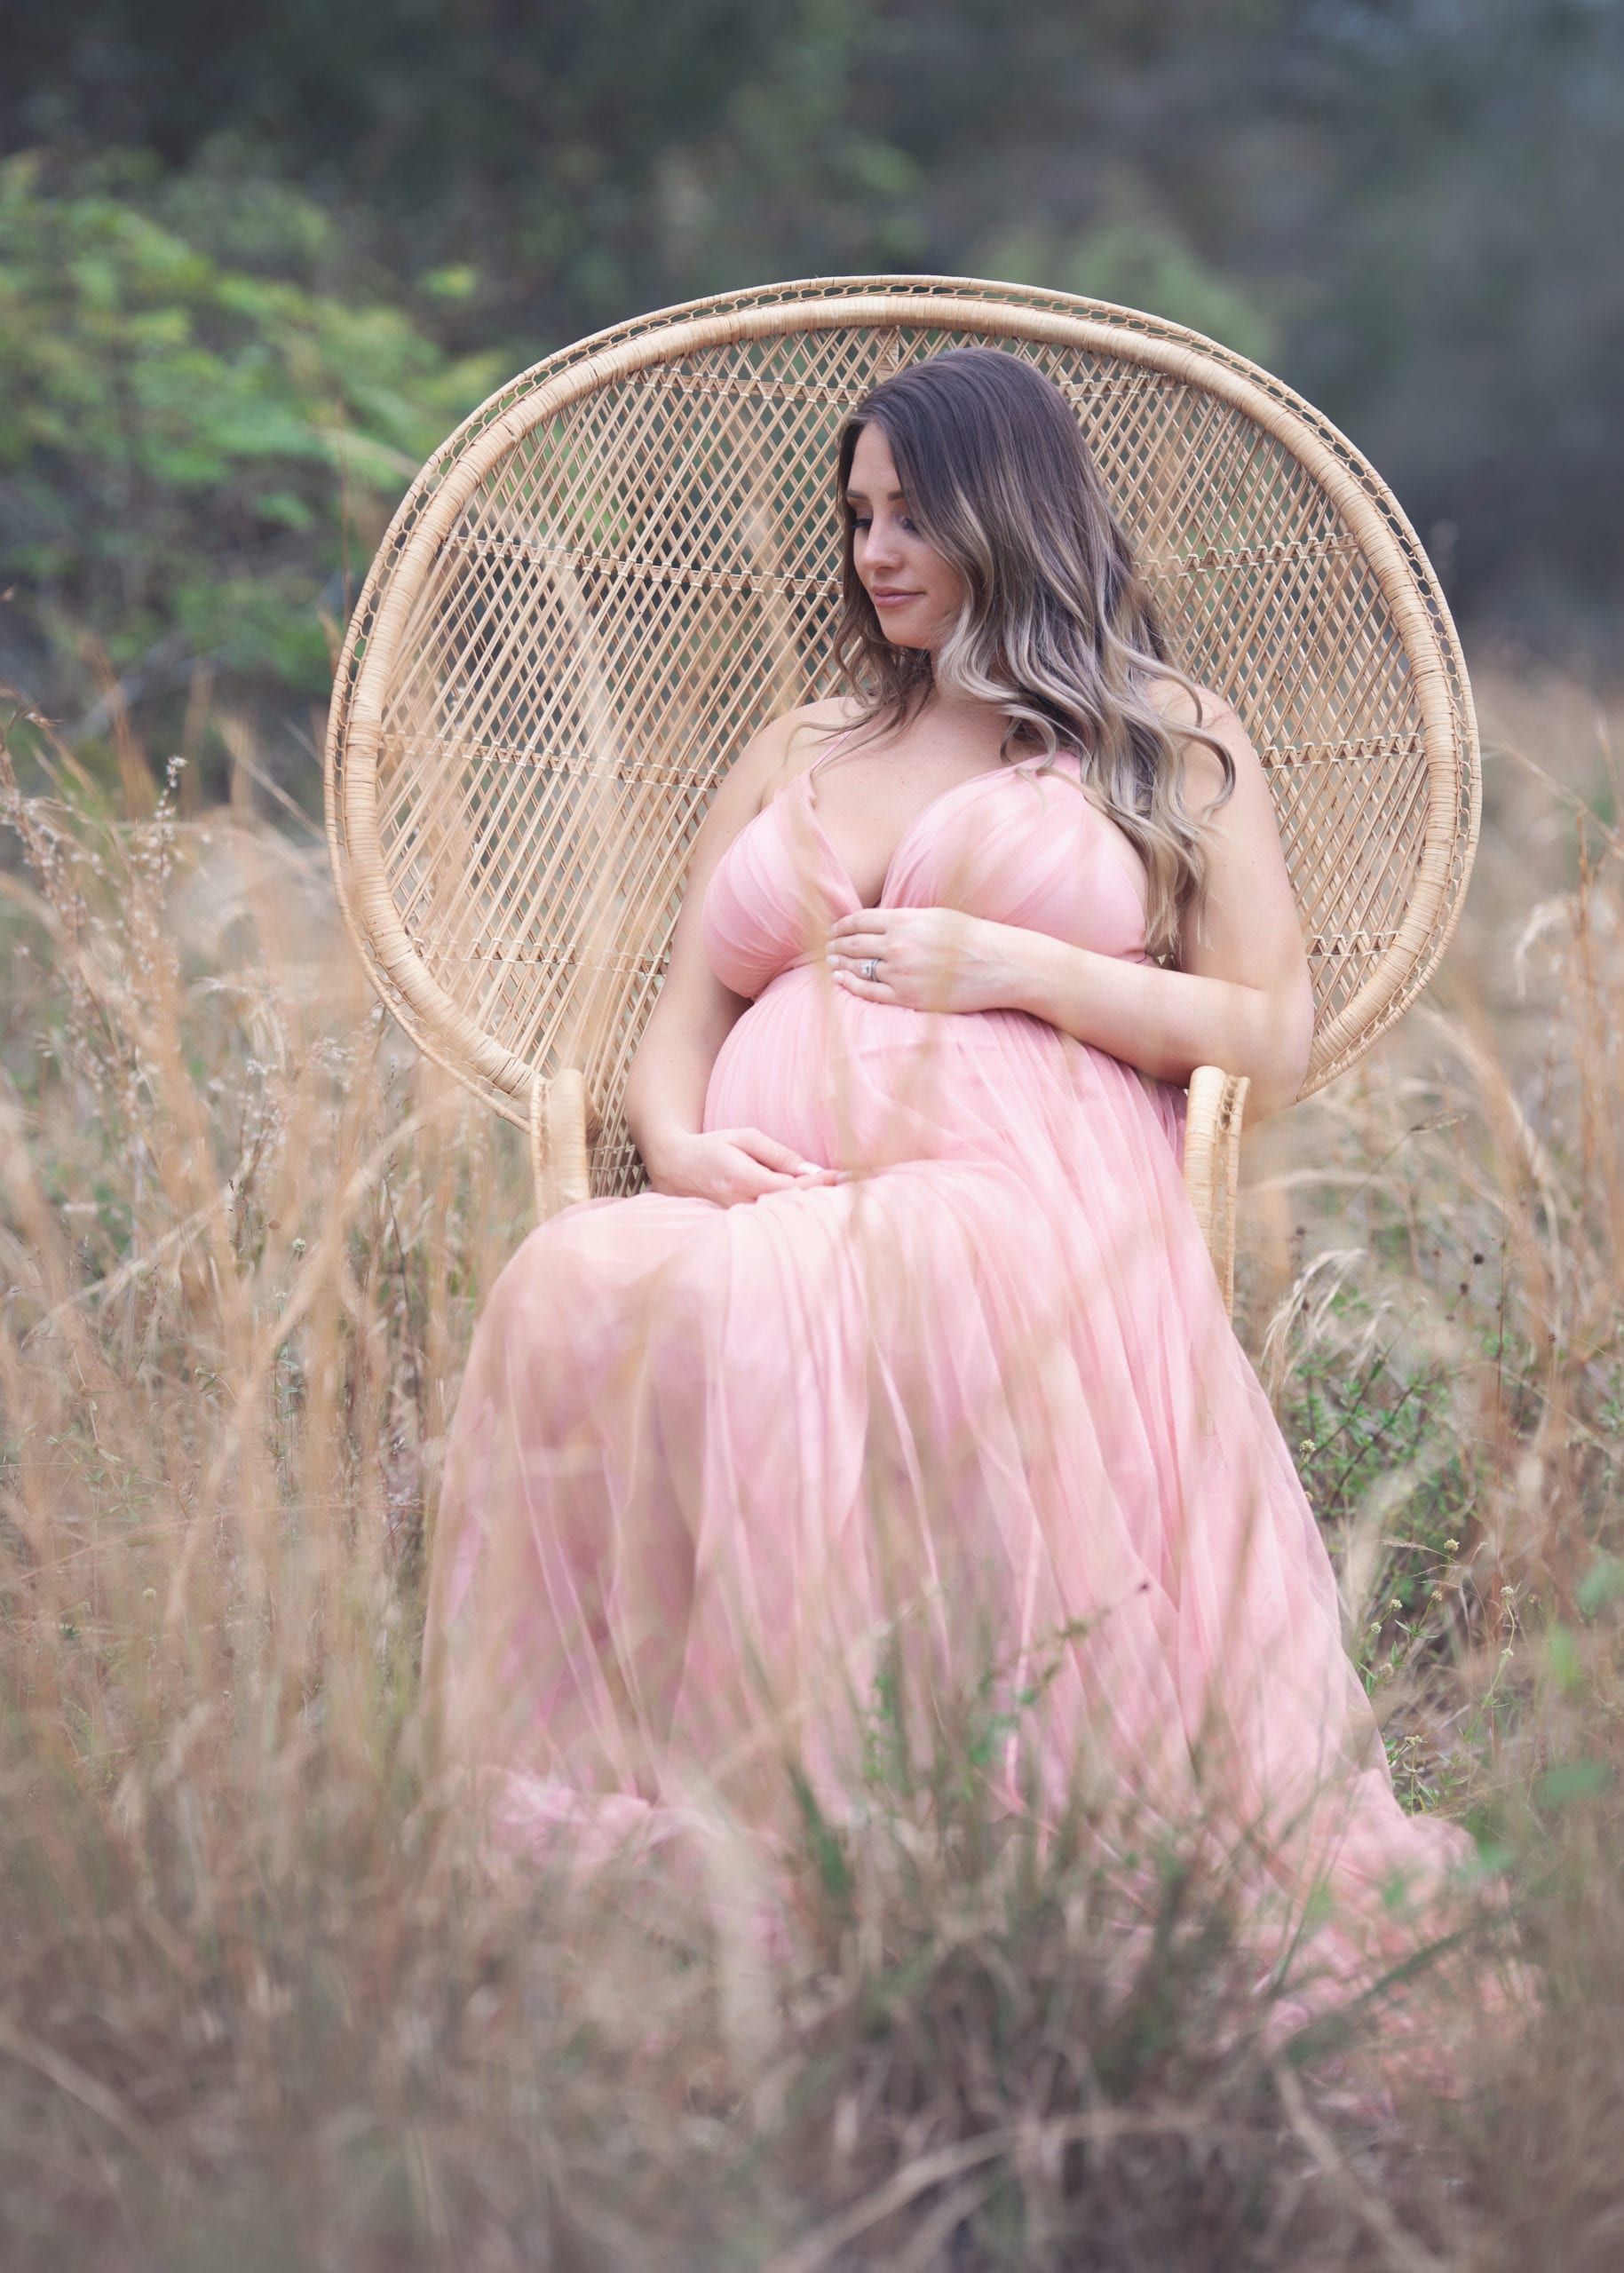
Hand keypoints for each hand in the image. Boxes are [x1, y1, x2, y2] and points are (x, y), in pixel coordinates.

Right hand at [644, 1125, 841, 1205]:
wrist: (673, 1166)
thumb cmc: (712, 1147)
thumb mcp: (745, 1138)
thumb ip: (778, 1154)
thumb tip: (810, 1169)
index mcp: (746, 1179)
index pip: (794, 1188)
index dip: (821, 1184)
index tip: (845, 1177)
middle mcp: (742, 1204)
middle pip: (793, 1209)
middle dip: (823, 1201)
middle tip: (854, 1189)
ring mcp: (737, 1220)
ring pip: (782, 1220)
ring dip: (809, 1211)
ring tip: (837, 1201)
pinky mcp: (735, 1227)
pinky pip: (769, 1224)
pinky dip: (790, 1216)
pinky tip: (808, 1210)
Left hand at [825, 906, 1013, 1013]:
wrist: (999, 965)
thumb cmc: (972, 937)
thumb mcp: (936, 916)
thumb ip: (905, 919)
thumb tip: (879, 923)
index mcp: (905, 921)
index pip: (859, 921)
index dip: (841, 926)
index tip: (833, 929)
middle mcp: (898, 945)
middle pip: (853, 945)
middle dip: (835, 946)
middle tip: (826, 948)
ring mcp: (901, 973)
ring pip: (858, 968)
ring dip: (840, 965)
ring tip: (829, 963)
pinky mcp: (908, 997)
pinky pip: (870, 992)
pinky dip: (851, 985)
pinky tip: (841, 980)